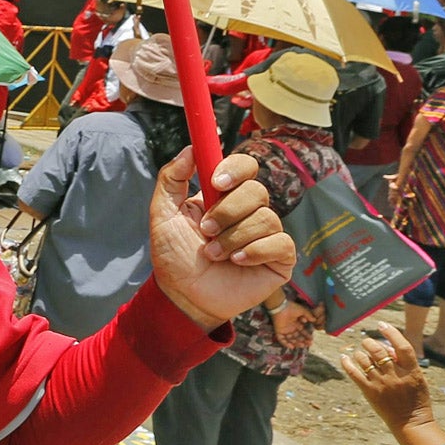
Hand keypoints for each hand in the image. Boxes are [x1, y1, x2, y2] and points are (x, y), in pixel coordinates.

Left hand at [148, 149, 296, 330]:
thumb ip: (172, 179)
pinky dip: (255, 251)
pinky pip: (281, 242)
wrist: (183, 296)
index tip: (216, 181)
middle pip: (256, 190)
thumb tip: (190, 149)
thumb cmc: (174, 256)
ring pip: (265, 217)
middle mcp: (249, 211)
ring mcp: (266, 234)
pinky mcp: (279, 258)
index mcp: (225, 196)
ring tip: (214, 254)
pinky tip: (237, 262)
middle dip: (227, 211)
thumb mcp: (163, 214)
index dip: (235, 168)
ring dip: (233, 237)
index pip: (245, 166)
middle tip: (206, 230)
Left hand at [271, 299, 315, 344]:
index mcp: (296, 324)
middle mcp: (291, 328)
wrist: (281, 306)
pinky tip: (292, 347)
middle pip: (297, 337)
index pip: (302, 332)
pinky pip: (282, 340)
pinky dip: (286, 344)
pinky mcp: (278, 331)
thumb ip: (308, 315)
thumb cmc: (291, 307)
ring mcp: (284, 330)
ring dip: (296, 343)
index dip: (307, 336)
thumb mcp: (302, 311)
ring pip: (291, 339)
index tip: (311, 339)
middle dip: (303, 341)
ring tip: (302, 345)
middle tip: (309, 344)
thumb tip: (314, 320)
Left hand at [339, 322, 444, 444]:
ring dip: (360, 353)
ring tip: (360, 353)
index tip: (382, 324)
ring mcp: (381, 383)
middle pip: (379, 350)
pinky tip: (344, 358)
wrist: (411, 422)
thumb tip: (388, 347)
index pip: (402, 346)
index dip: (391, 332)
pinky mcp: (370, 392)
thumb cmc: (416, 399)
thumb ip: (405, 363)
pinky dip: (347, 363)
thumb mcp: (418, 378)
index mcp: (411, 370)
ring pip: (364, 360)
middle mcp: (395, 375)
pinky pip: (354, 373)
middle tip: (367, 342)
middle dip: (370, 342)